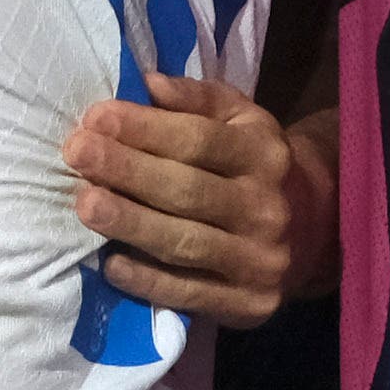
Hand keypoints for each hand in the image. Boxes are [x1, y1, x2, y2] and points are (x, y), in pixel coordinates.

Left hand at [68, 70, 320, 323]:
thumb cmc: (252, 164)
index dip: (145, 128)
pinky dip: (146, 280)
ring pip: (185, 242)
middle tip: (76, 154)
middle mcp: (267, 207)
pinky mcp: (249, 305)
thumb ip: (196, 99)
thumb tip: (148, 84)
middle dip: (127, 171)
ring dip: (130, 223)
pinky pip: (188, 293)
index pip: (199, 140)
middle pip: (188, 190)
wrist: (313, 228)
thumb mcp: (239, 118)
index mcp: (264, 154)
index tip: (95, 117)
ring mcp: (260, 260)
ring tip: (84, 205)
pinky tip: (110, 263)